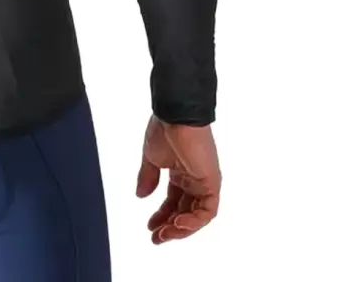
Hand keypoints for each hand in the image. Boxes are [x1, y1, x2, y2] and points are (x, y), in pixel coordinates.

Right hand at [136, 115, 220, 243]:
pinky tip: (176, 223)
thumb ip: (147, 178)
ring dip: (181, 228)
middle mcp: (194, 179)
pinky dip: (193, 221)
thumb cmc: (164, 128)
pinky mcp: (211, 183)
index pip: (174, 201)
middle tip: (156, 237)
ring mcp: (204, 181)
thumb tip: (141, 196)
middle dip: (170, 227)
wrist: (175, 115)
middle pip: (185, 211)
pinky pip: (207, 210)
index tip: (150, 226)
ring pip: (197, 215)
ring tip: (165, 234)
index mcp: (181, 172)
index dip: (162, 215)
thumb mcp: (151, 157)